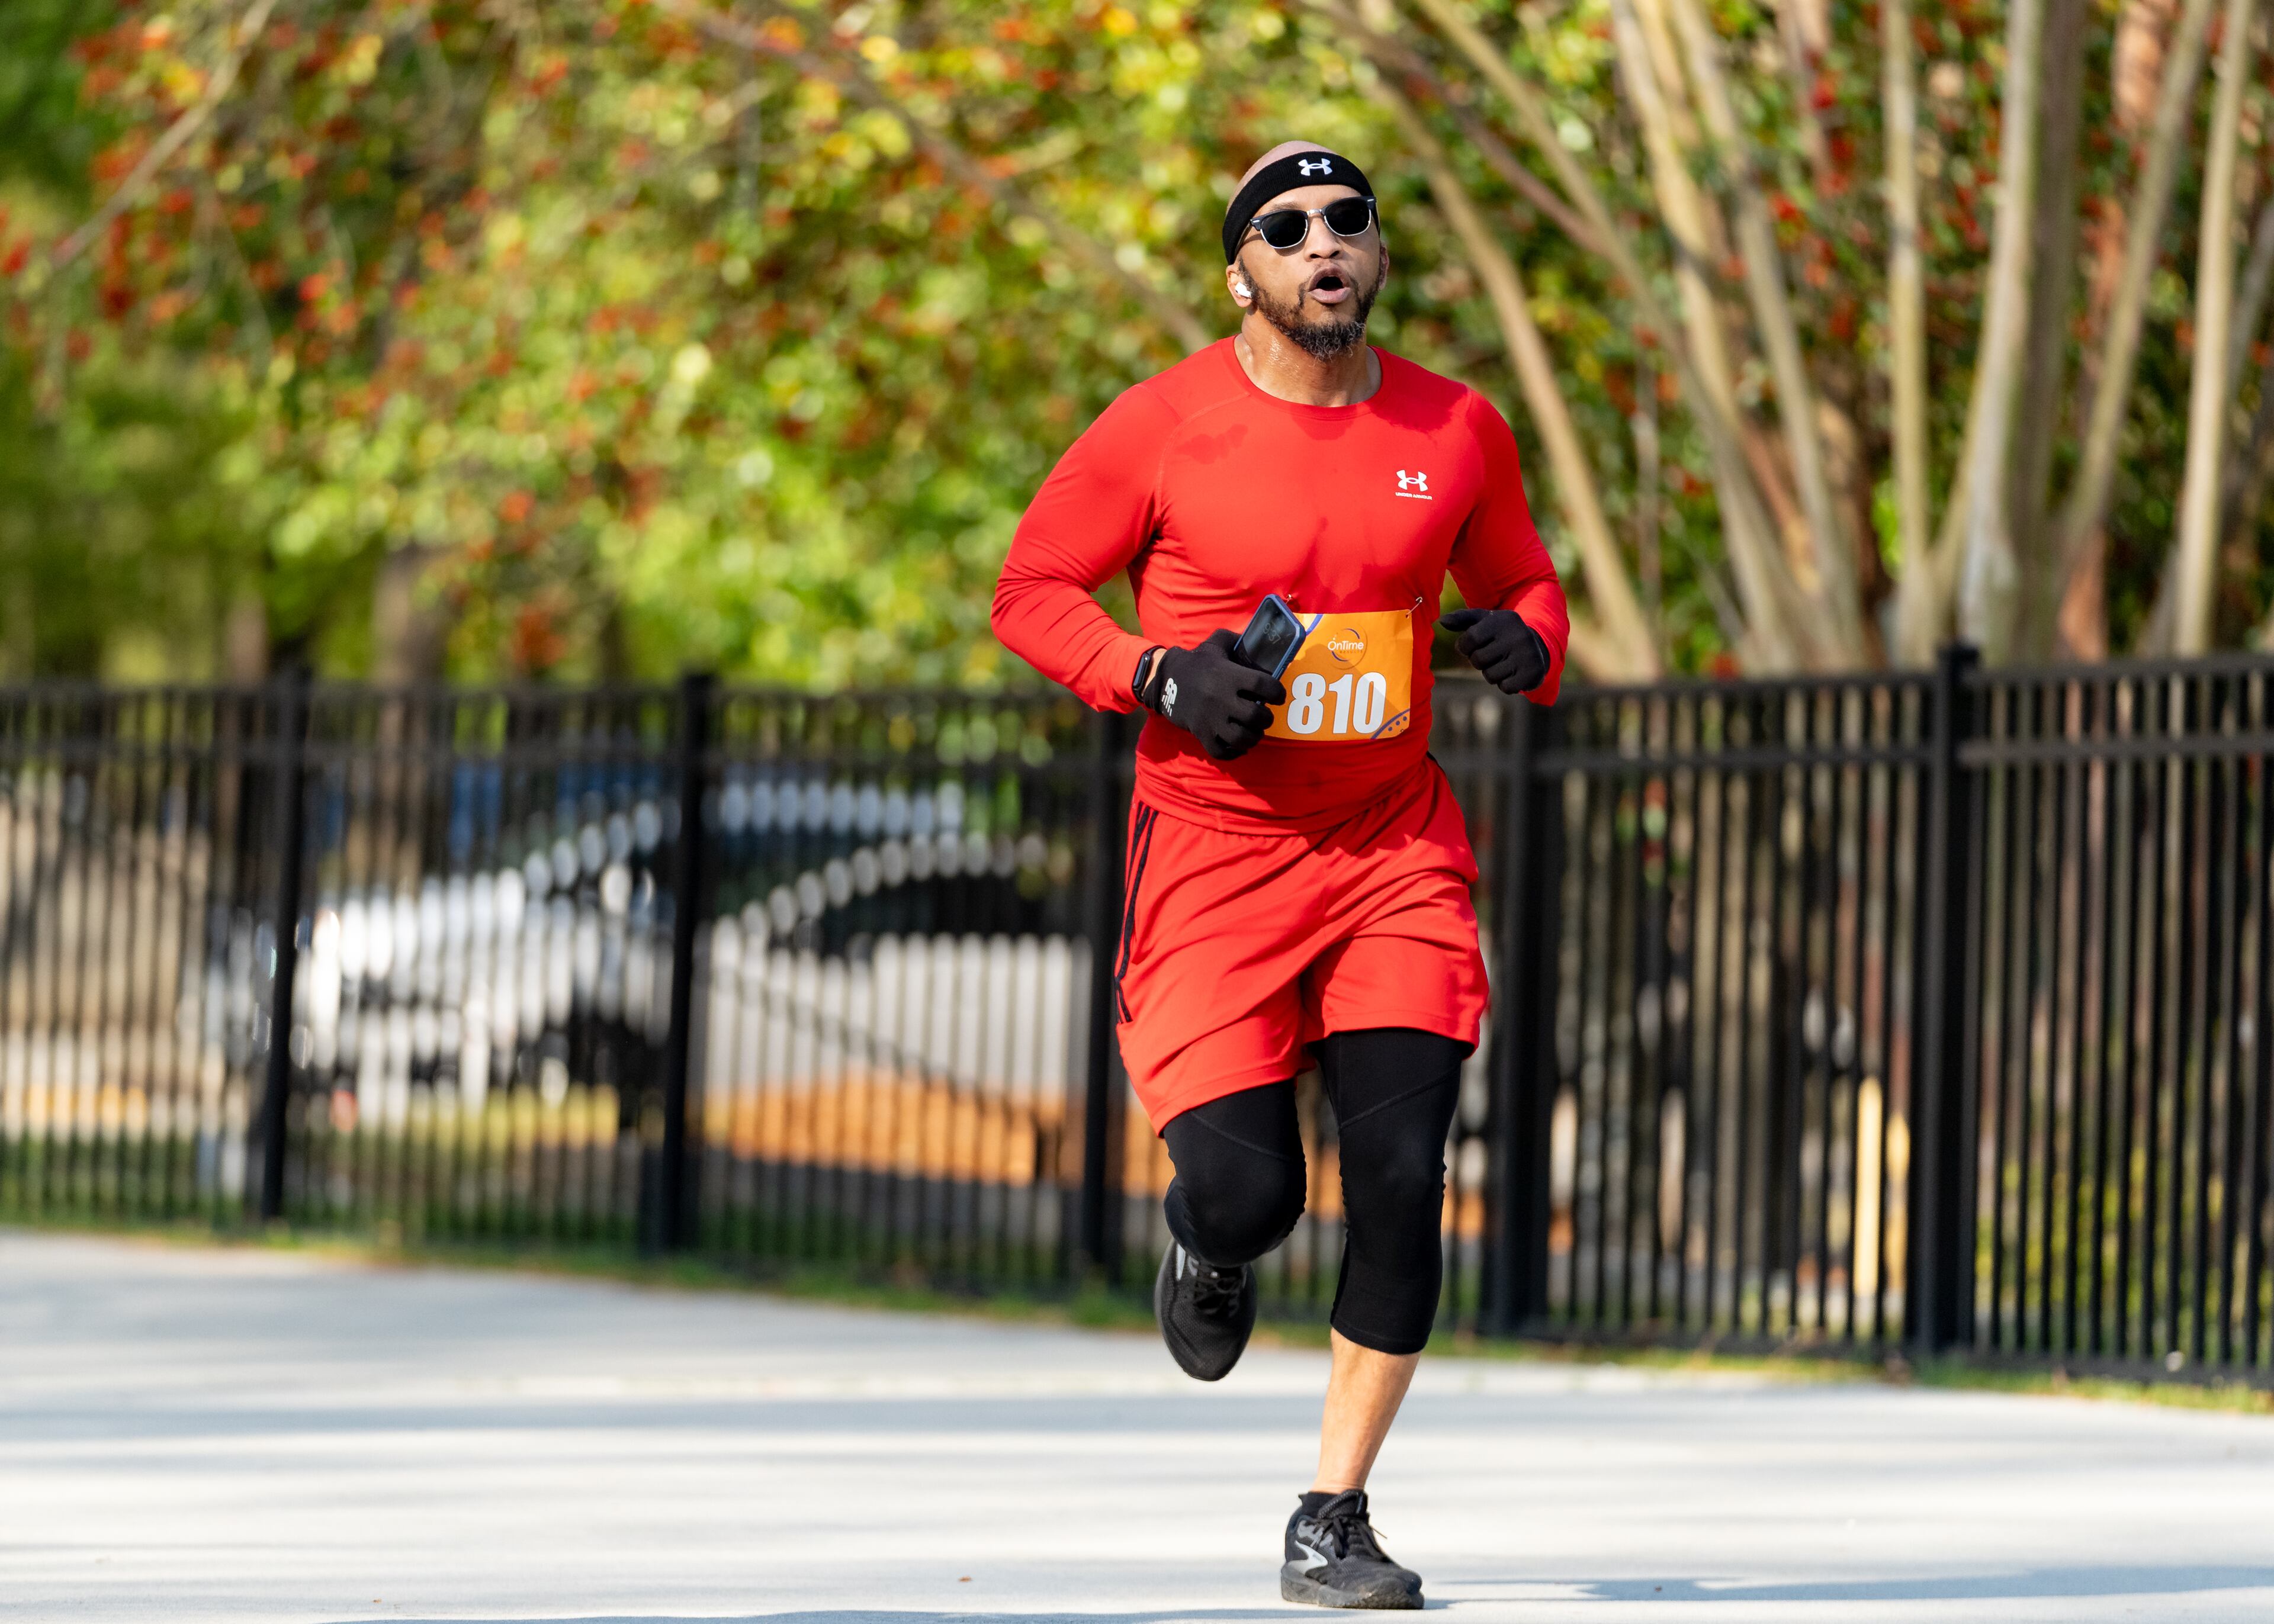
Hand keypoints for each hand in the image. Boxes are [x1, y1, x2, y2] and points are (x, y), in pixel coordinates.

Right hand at [1140, 629, 1286, 759]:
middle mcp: (1221, 698)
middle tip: (1265, 715)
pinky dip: (1234, 752)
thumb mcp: (1216, 643)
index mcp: (1228, 675)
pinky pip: (1222, 752)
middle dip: (1267, 718)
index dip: (1277, 692)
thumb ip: (1239, 640)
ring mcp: (1210, 719)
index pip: (1264, 685)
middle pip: (1256, 716)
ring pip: (1242, 738)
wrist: (1165, 679)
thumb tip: (1262, 642)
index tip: (1278, 696)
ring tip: (1255, 731)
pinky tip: (1239, 745)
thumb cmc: (1197, 661)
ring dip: (1254, 737)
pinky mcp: (1201, 733)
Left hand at [1440, 607, 1549, 694]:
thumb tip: (1442, 621)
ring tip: (1503, 663)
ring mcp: (1527, 655)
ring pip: (1491, 676)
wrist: (1536, 648)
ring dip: (1492, 674)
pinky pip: (1506, 687)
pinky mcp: (1532, 673)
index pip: (1470, 639)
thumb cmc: (1500, 634)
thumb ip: (1462, 619)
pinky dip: (1505, 684)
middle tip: (1491, 655)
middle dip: (1479, 662)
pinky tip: (1513, 673)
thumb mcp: (1483, 621)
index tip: (1470, 646)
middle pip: (1478, 660)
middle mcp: (1517, 635)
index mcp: (1503, 620)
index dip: (1464, 647)